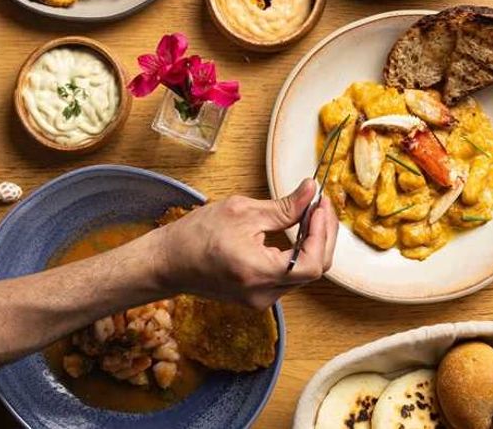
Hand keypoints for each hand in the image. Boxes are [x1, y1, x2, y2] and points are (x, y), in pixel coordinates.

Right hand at [156, 179, 338, 308]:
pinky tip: (297, 232)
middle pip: (314, 270)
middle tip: (321, 206)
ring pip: (304, 275)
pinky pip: (290, 277)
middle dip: (323, 236)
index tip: (320, 207)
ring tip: (310, 215)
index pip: (312, 264)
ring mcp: (261, 300)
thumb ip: (283, 206)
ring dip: (313, 244)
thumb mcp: (241, 211)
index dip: (323, 233)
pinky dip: (300, 254)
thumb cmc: (196, 235)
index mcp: (258, 272)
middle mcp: (263, 294)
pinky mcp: (258, 297)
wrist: (169, 262)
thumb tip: (310, 191)